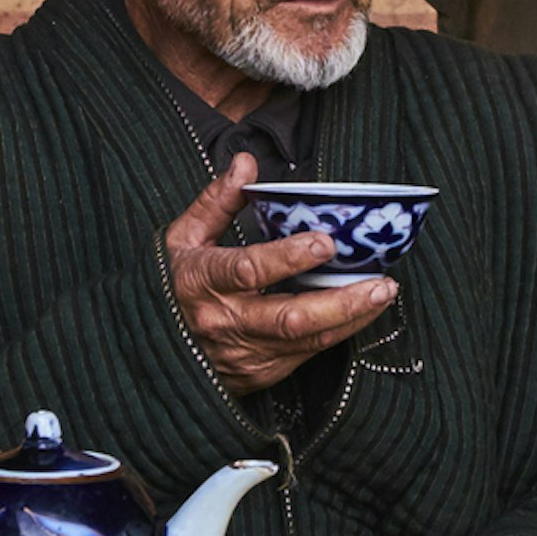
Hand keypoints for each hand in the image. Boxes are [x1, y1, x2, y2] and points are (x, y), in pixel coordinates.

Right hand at [166, 153, 395, 397]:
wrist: (152, 353)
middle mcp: (225, 322)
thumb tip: (246, 163)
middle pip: (290, 317)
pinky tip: (362, 311)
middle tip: (380, 281)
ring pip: (307, 340)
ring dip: (351, 318)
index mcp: (202, 282)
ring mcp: (245, 353)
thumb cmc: (173, 286)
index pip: (248, 270)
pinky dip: (339, 332)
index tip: (325, 242)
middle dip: (342, 300)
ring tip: (384, 293)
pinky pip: (307, 354)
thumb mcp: (184, 238)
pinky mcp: (261, 373)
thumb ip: (217, 201)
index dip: (288, 258)